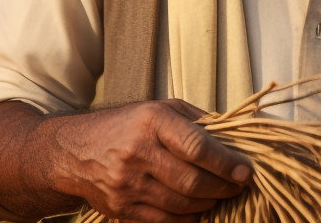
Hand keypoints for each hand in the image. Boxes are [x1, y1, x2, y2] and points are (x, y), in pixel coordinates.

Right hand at [49, 99, 252, 222]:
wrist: (75, 151)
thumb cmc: (127, 125)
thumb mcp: (160, 108)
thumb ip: (197, 121)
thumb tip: (236, 137)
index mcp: (152, 121)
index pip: (196, 146)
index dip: (226, 162)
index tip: (245, 171)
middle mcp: (138, 152)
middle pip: (191, 181)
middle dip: (223, 187)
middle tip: (239, 186)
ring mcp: (127, 184)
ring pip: (181, 205)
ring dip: (208, 204)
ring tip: (220, 195)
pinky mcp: (120, 208)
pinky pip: (164, 221)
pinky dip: (188, 219)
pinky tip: (198, 210)